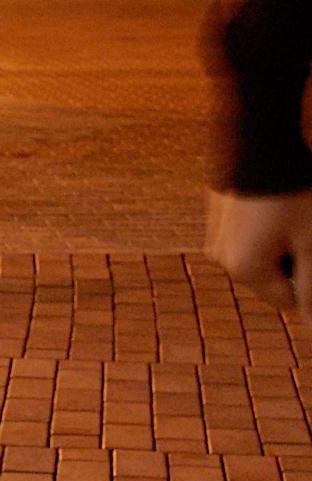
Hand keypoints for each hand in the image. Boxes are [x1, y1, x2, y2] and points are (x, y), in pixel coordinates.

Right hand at [206, 188, 311, 325]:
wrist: (261, 140)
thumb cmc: (294, 193)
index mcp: (244, 271)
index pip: (288, 300)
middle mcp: (222, 258)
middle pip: (272, 277)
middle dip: (296, 259)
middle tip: (309, 228)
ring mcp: (216, 235)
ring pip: (260, 253)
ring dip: (283, 241)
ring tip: (296, 212)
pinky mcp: (218, 214)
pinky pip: (248, 233)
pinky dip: (268, 225)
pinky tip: (281, 202)